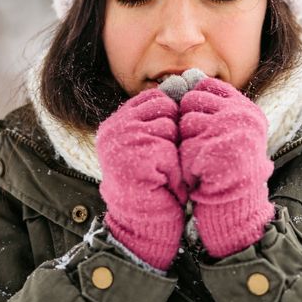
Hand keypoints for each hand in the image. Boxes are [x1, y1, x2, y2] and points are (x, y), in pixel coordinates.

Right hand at [97, 88, 186, 270]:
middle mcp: (114, 128)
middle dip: (173, 134)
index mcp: (116, 122)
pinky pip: (170, 150)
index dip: (170, 117)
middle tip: (163, 162)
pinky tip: (163, 183)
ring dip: (175, 153)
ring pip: (169, 127)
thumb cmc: (155, 183)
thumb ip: (160, 116)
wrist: (144, 223)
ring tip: (162, 173)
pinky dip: (174, 169)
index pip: (155, 97)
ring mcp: (122, 141)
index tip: (168, 142)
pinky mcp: (134, 158)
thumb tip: (187, 78)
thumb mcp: (152, 143)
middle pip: (164, 107)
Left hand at [179, 77, 275, 258]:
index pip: (206, 86)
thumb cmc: (225, 171)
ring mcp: (232, 132)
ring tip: (203, 163)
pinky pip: (185, 146)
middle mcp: (244, 116)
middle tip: (203, 150)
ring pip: (185, 122)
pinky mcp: (216, 151)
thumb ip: (211, 107)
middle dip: (189, 125)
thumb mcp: (226, 133)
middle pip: (192, 101)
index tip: (198, 127)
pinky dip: (187, 163)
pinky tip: (201, 175)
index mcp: (247, 111)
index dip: (194, 105)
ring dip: (186, 145)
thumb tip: (185, 76)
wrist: (236, 211)